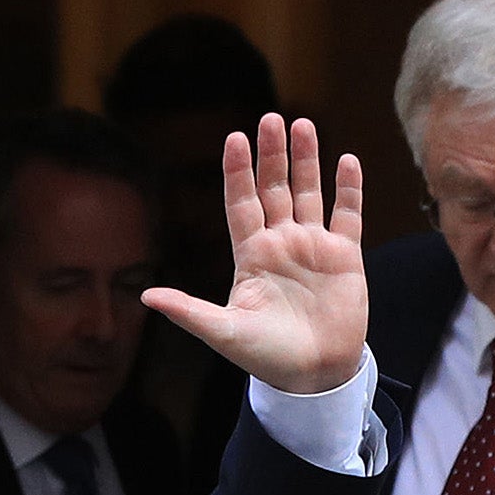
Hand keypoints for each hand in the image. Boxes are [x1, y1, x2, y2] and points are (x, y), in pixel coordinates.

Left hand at [142, 114, 365, 395]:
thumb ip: (189, 311)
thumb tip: (146, 296)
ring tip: (302, 124)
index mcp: (250, 255)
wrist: (314, 376)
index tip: (234, 138)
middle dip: (272, 154)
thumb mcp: (224, 333)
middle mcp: (280, 243)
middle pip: (274, 188)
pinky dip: (348, 188)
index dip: (237, 172)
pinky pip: (347, 214)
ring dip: (306, 160)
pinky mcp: (345, 257)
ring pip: (308, 192)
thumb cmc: (266, 357)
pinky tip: (346, 159)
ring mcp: (313, 246)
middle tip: (270, 118)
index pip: (240, 203)